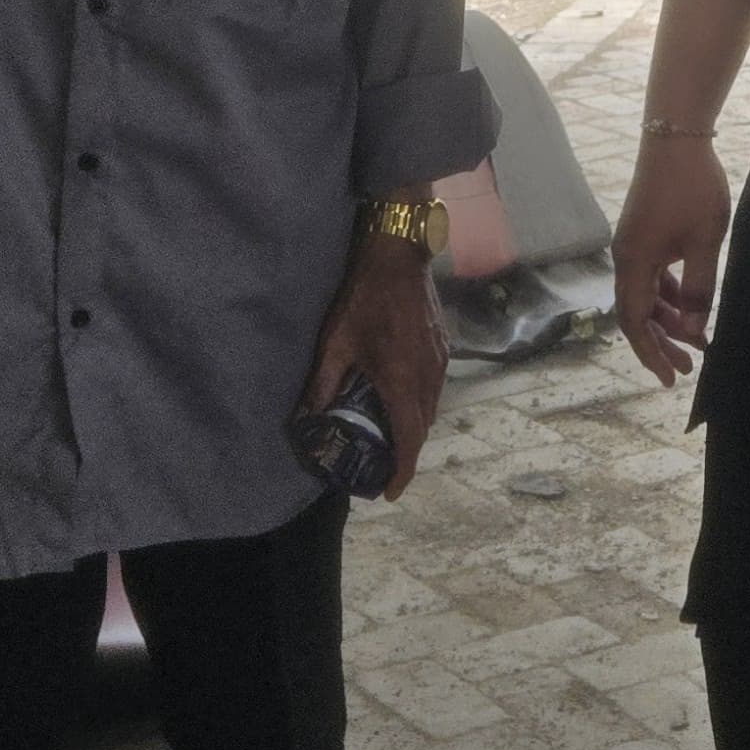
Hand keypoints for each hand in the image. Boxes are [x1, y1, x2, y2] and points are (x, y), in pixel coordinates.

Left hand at [307, 233, 444, 500]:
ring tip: (390, 438)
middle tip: (383, 467)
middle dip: (405, 453)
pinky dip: (420, 405)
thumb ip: (323, 384)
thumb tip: (306, 419)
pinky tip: (401, 400)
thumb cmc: (365, 299)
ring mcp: (441, 362)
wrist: (400, 257)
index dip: (402, 471)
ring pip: (431, 409)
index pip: (409, 439)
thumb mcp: (335, 343)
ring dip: (414, 428)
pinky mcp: (443, 349)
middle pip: (422, 429)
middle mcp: (428, 378)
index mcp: (402, 381)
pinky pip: (434, 389)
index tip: (391, 492)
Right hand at [611, 136, 731, 386]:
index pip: (634, 322)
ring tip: (697, 337)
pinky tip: (690, 302)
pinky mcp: (643, 233)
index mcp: (634, 263)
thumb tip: (697, 327)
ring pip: (645, 294)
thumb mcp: (704, 243)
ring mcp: (633, 244)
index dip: (651, 353)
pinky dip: (668, 294)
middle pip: (637, 312)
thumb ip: (699, 287)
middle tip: (689, 366)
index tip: (671, 377)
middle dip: (661, 341)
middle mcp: (625, 257)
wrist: (675, 138)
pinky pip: (651, 275)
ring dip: (667, 318)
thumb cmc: (692, 188)